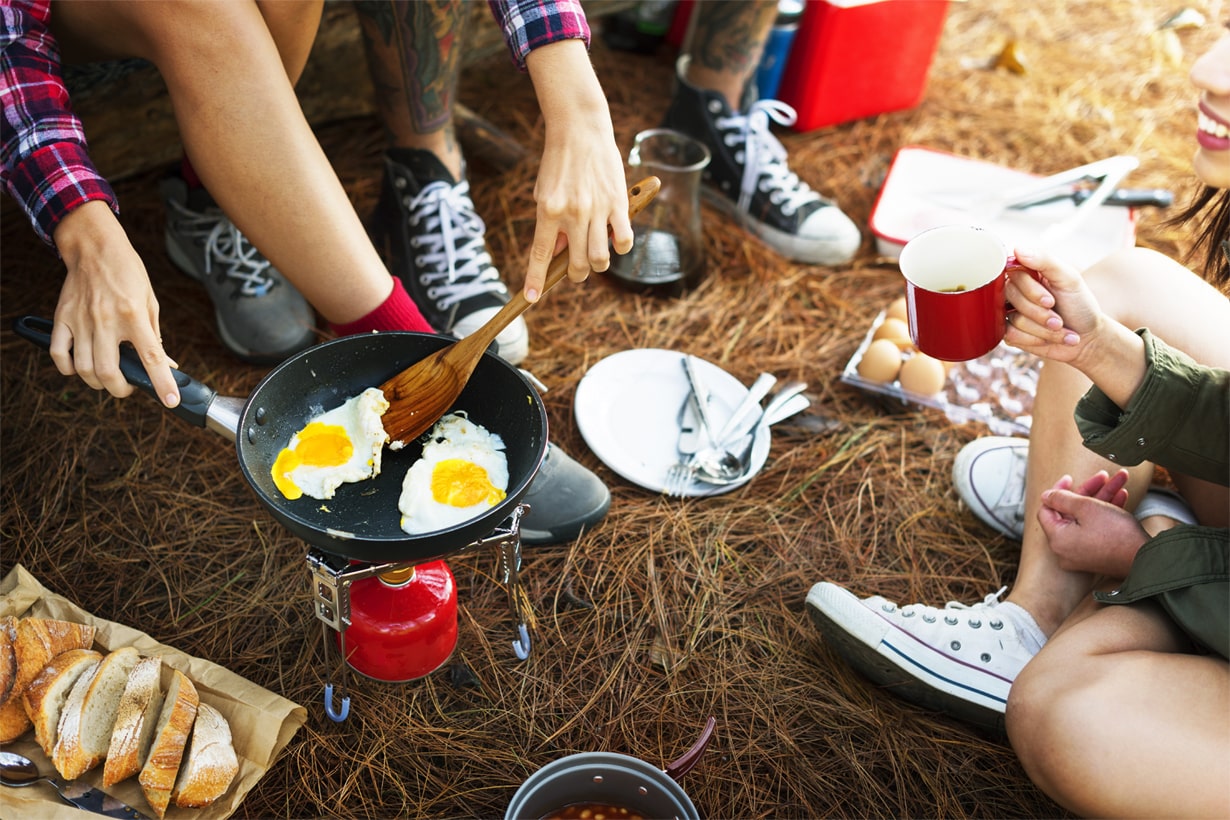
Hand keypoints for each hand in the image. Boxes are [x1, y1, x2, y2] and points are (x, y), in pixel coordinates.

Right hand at [50, 201, 180, 406]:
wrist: (95, 247)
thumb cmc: (127, 273)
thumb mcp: (150, 301)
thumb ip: (155, 335)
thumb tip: (166, 364)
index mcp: (133, 315)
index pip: (151, 357)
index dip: (162, 383)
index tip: (171, 400)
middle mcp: (106, 320)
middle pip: (109, 372)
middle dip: (122, 390)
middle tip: (128, 387)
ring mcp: (81, 320)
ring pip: (84, 369)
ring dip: (97, 383)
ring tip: (107, 377)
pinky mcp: (62, 318)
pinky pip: (59, 354)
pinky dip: (69, 368)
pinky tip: (80, 366)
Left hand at [523, 40, 633, 300]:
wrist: (580, 128)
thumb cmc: (558, 161)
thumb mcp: (543, 192)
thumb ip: (549, 224)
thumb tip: (556, 253)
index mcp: (548, 210)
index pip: (540, 254)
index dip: (535, 278)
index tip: (532, 297)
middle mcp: (573, 213)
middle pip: (578, 263)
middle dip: (577, 274)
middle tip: (577, 270)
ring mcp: (597, 209)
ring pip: (602, 258)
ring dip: (598, 265)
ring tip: (596, 258)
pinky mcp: (618, 202)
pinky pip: (624, 239)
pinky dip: (621, 247)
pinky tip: (616, 241)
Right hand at [1003, 248, 1105, 364]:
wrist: (1087, 338)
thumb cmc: (1080, 305)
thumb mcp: (1069, 279)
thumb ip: (1045, 261)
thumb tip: (1018, 249)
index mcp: (1028, 272)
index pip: (1013, 273)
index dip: (1030, 290)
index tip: (1050, 301)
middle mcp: (1016, 290)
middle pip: (1011, 297)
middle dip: (1039, 312)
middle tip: (1059, 318)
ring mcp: (1011, 311)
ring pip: (1013, 319)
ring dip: (1042, 328)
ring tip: (1059, 328)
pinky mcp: (1009, 332)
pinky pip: (1011, 335)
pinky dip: (1034, 339)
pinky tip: (1048, 338)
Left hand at [1037, 469, 1146, 577]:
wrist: (1146, 559)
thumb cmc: (1116, 533)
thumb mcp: (1086, 507)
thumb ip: (1061, 499)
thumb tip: (1046, 496)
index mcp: (1057, 539)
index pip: (1047, 509)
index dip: (1057, 490)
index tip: (1070, 478)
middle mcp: (1065, 550)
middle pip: (1071, 512)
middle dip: (1090, 491)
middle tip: (1103, 476)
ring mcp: (1081, 554)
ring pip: (1087, 518)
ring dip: (1103, 498)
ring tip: (1120, 480)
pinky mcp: (1097, 556)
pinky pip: (1095, 530)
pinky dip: (1105, 514)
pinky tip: (1121, 496)